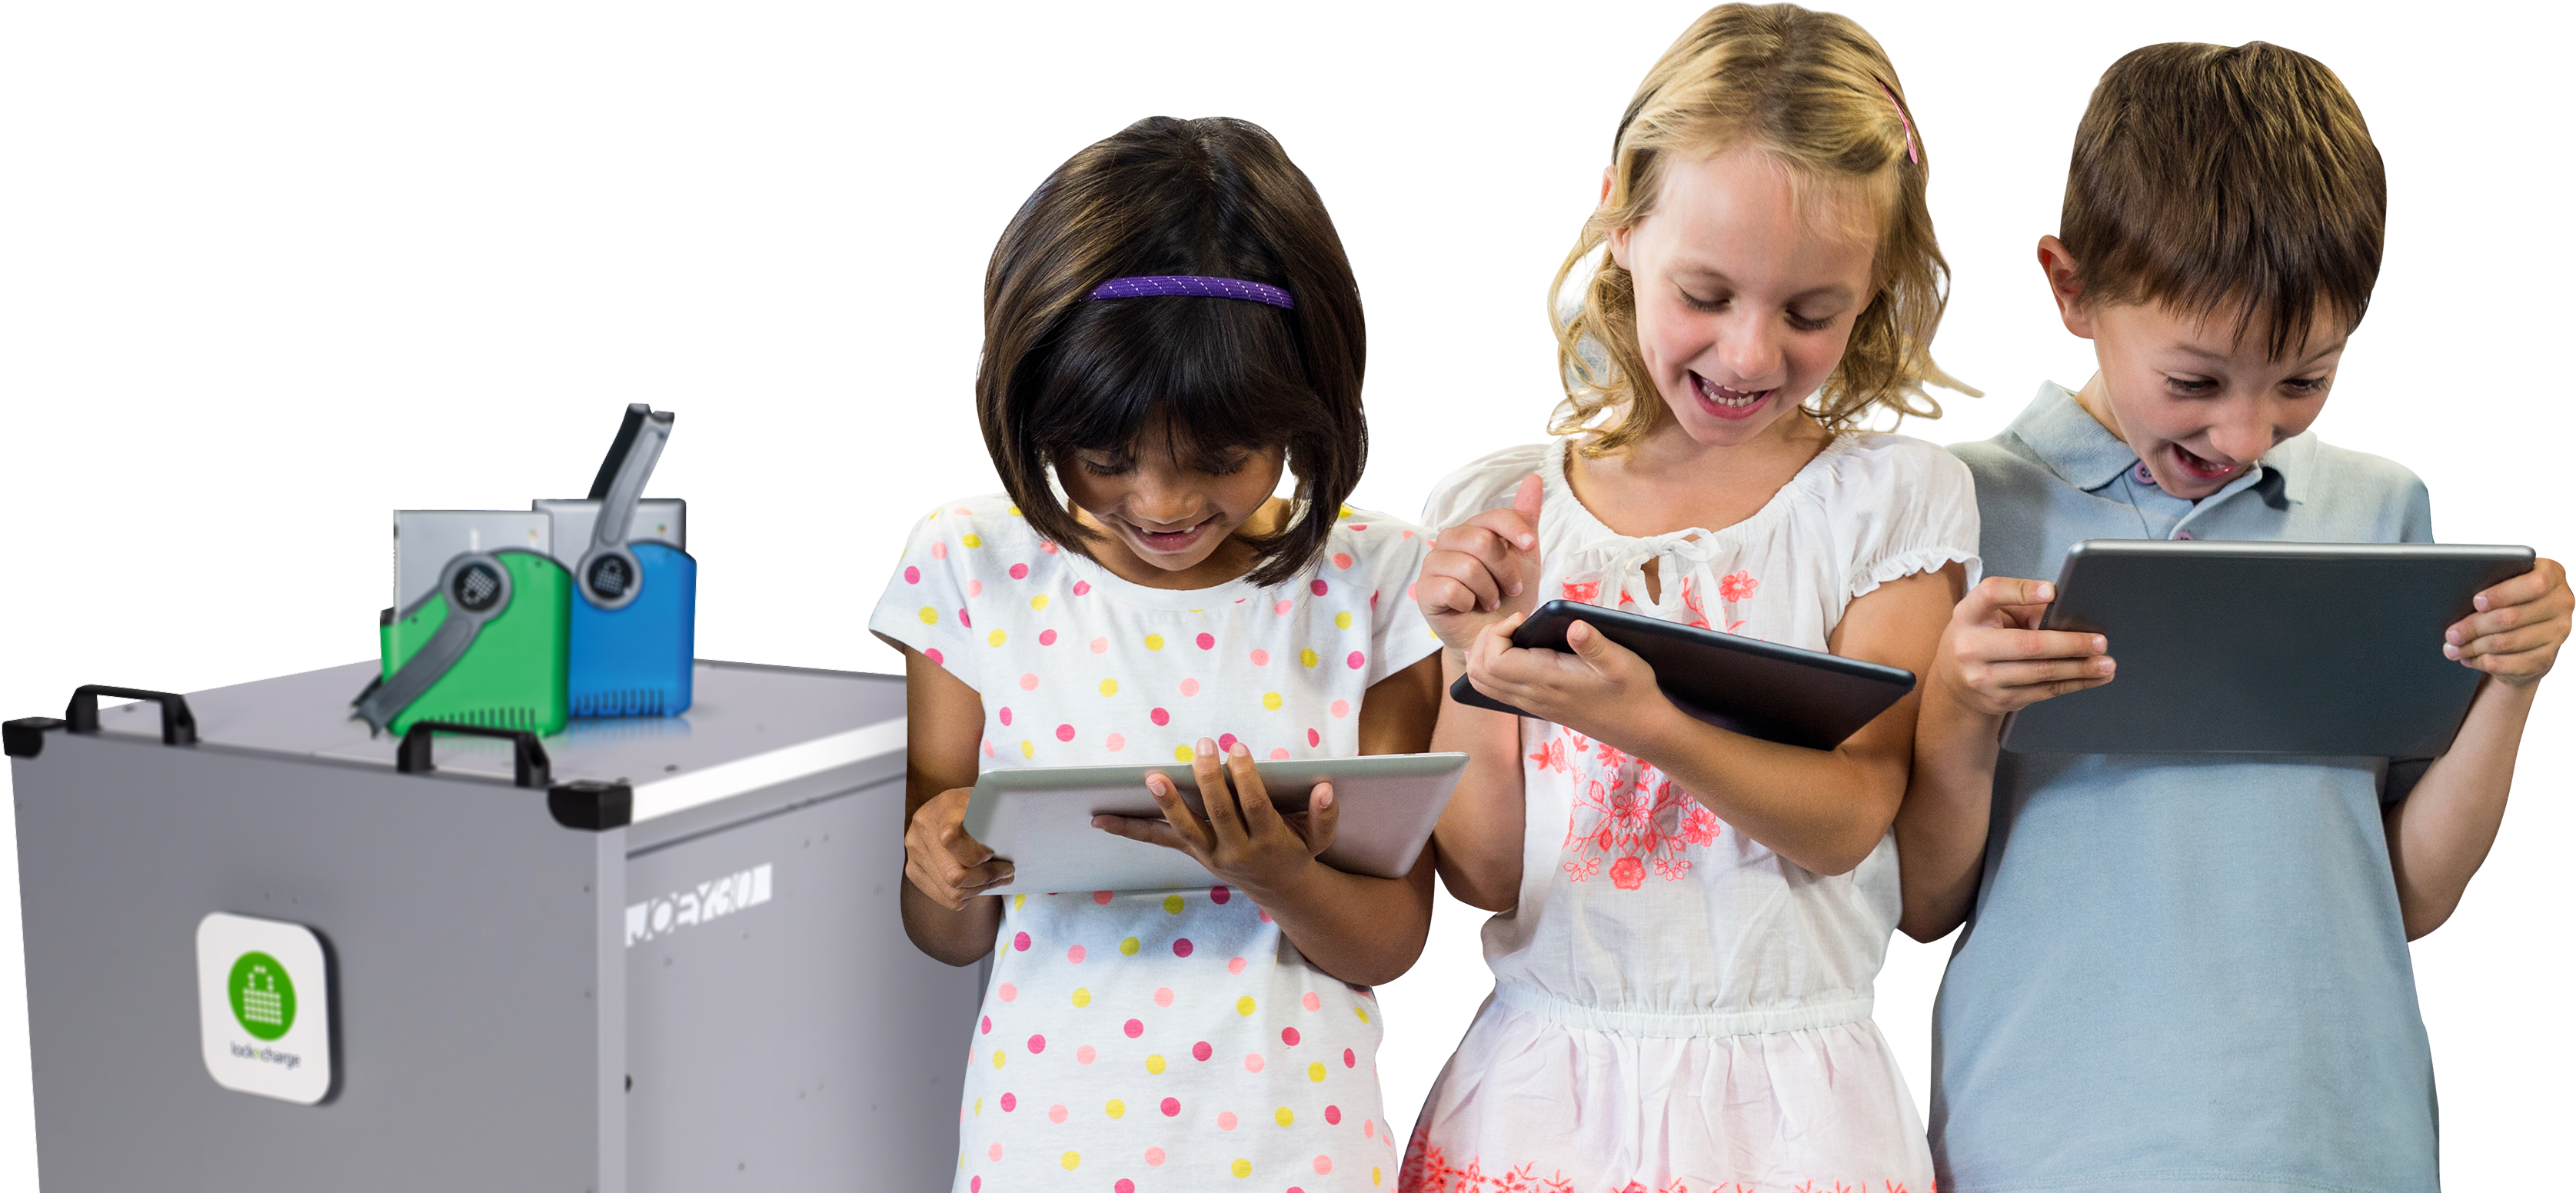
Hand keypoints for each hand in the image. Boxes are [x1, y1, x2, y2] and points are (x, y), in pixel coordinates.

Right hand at [903, 785, 1012, 910]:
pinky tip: (981, 883)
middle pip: (955, 874)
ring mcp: (914, 851)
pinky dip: (969, 895)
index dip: (975, 854)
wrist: (951, 807)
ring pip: (953, 890)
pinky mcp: (914, 871)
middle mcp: (923, 828)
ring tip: (999, 877)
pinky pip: (947, 898)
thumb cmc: (978, 805)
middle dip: (987, 877)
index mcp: (943, 806)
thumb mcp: (990, 800)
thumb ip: (998, 817)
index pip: (951, 838)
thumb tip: (1010, 846)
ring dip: (981, 888)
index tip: (992, 853)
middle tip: (1008, 871)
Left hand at [1093, 739, 1338, 898]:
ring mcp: (1209, 853)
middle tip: (1202, 747)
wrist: (1278, 889)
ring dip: (1167, 802)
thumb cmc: (1298, 851)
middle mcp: (1235, 850)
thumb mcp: (1319, 838)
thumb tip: (1325, 788)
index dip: (1245, 779)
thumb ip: (1325, 815)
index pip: (1253, 806)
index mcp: (1267, 841)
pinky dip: (1130, 829)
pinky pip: (1157, 841)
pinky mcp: (1191, 852)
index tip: (1237, 750)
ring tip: (1152, 776)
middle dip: (1208, 778)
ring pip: (1185, 828)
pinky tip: (1100, 819)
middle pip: (1218, 812)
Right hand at [1418, 474, 1544, 651]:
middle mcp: (1449, 542)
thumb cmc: (1507, 599)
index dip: (1515, 529)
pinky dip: (1469, 602)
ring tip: (1490, 602)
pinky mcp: (1424, 590)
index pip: (1493, 517)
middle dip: (1504, 570)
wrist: (1491, 637)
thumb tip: (1534, 478)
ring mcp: (1433, 565)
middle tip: (1510, 588)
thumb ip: (1525, 520)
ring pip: (1468, 567)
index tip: (1531, 546)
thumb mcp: (1524, 559)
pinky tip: (1469, 608)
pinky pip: (1451, 589)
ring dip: (1488, 591)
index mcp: (1472, 530)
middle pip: (1482, 541)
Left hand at [1460, 611, 1663, 740]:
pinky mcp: (1536, 706)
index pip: (1493, 660)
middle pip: (1478, 672)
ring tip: (1511, 634)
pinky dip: (1492, 667)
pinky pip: (1496, 689)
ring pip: (1482, 683)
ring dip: (1485, 654)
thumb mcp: (1623, 663)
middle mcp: (1532, 696)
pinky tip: (1515, 651)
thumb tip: (1575, 625)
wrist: (1641, 729)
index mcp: (1547, 681)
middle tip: (1512, 623)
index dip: (1496, 633)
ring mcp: (1531, 704)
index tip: (1523, 618)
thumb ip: (1596, 645)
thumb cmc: (1633, 693)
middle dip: (1485, 640)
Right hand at [1932, 577, 2114, 716]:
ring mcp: (1984, 678)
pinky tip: (2092, 678)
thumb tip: (2065, 616)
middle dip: (2070, 644)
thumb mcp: (1988, 615)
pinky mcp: (2000, 700)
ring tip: (2105, 663)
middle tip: (2099, 641)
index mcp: (1968, 615)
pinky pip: (2043, 692)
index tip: (2052, 591)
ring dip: (2079, 668)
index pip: (1992, 594)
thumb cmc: (1979, 638)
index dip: (2022, 591)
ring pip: (2041, 673)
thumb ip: (2023, 608)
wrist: (1953, 683)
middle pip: (2027, 644)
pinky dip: (2072, 684)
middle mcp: (1971, 647)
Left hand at [2446, 556, 2570, 686]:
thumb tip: (2458, 597)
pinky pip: (2509, 664)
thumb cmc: (2508, 598)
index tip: (2476, 602)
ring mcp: (2558, 632)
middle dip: (2474, 627)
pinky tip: (2469, 658)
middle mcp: (2562, 602)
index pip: (2533, 584)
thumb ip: (2491, 582)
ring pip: (2506, 642)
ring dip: (2473, 647)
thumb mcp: (2504, 583)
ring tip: (2452, 648)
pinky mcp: (2547, 658)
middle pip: (2511, 617)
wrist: (2528, 632)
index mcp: (2553, 574)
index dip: (2502, 594)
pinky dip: (2483, 662)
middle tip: (2451, 633)